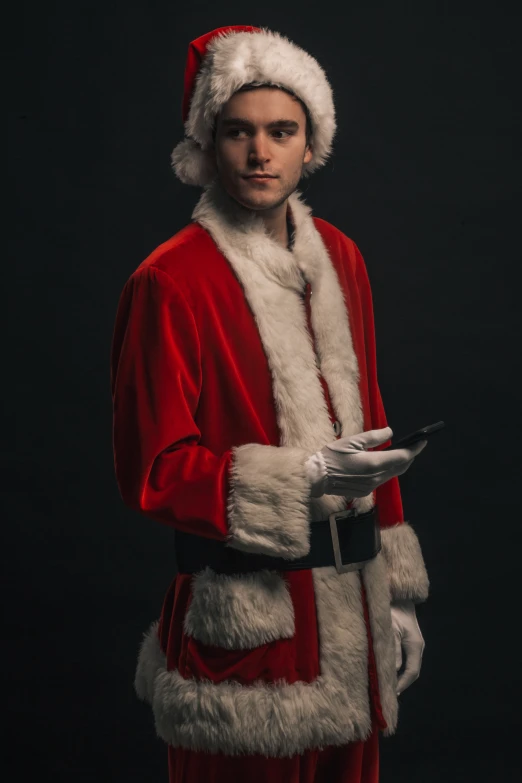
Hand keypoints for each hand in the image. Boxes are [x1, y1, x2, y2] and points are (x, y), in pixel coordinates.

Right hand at [307, 427, 427, 498]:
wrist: (318, 477)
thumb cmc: (332, 455)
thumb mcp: (352, 441)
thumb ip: (373, 437)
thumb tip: (390, 433)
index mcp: (374, 463)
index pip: (402, 457)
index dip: (414, 449)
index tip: (422, 441)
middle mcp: (376, 477)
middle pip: (400, 467)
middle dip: (409, 457)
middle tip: (413, 447)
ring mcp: (371, 486)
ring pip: (392, 475)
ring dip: (398, 464)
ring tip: (399, 453)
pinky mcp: (366, 491)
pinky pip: (381, 480)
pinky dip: (386, 471)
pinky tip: (382, 464)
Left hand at [391, 599, 424, 695]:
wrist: (396, 594)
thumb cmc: (392, 609)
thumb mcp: (391, 629)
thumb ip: (393, 649)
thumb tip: (393, 670)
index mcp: (415, 645)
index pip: (412, 671)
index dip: (402, 684)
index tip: (391, 693)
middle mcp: (416, 646)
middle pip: (410, 671)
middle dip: (400, 683)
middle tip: (386, 693)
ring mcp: (411, 642)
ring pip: (406, 665)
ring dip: (397, 675)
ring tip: (384, 684)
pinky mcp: (404, 638)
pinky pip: (402, 657)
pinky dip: (395, 666)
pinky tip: (385, 668)